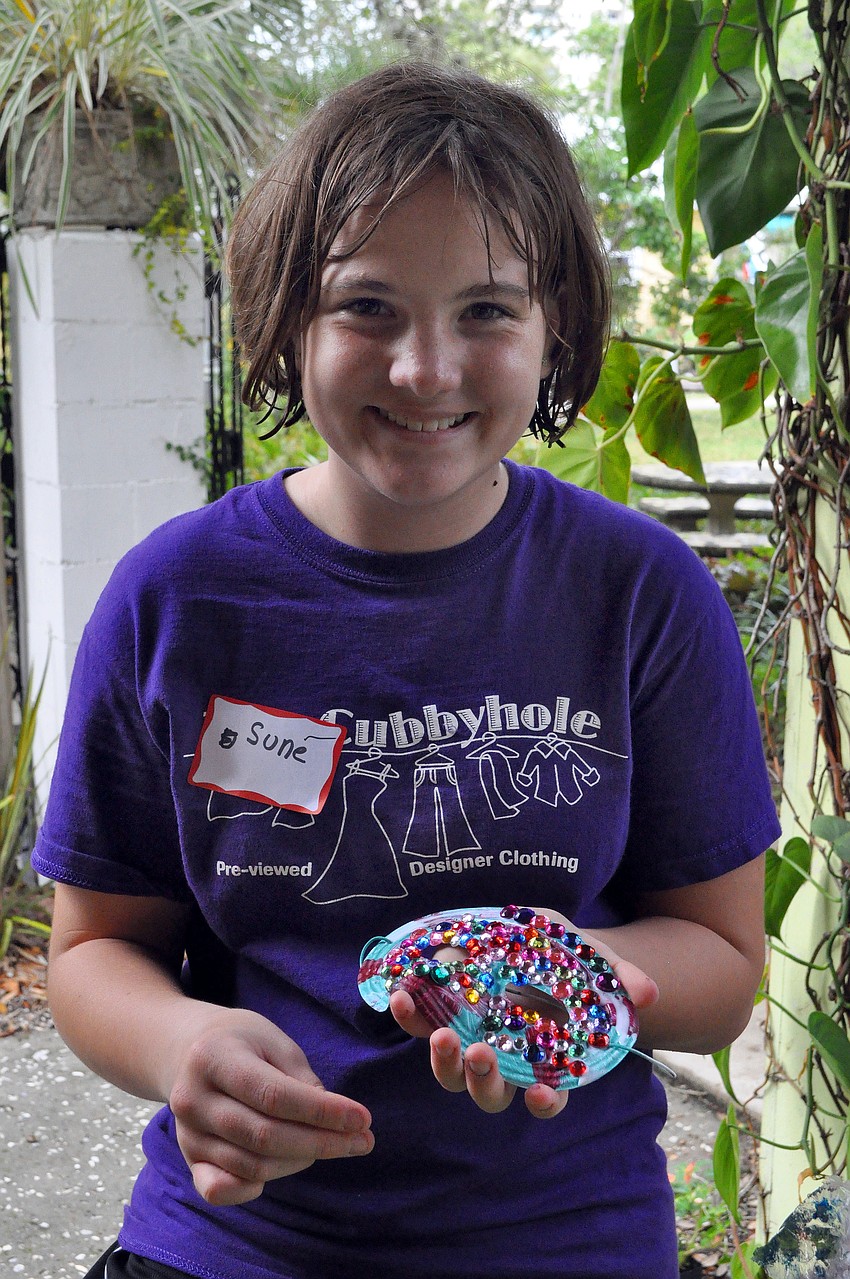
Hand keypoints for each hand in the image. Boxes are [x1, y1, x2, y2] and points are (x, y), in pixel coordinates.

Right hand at [167, 1007, 373, 1205]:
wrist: (186, 1050)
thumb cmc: (240, 1041)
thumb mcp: (272, 1040)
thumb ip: (299, 1078)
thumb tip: (333, 1120)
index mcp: (214, 1057)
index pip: (274, 1095)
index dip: (322, 1112)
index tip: (362, 1119)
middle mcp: (193, 1099)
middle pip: (264, 1135)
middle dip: (321, 1142)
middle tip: (362, 1141)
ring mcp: (187, 1134)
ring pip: (252, 1165)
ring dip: (301, 1161)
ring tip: (334, 1146)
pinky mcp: (189, 1159)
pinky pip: (220, 1190)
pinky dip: (254, 1188)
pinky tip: (287, 1167)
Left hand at [390, 910, 658, 1117]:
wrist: (524, 932)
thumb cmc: (562, 956)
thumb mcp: (589, 957)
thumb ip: (617, 976)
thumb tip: (650, 993)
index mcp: (543, 1058)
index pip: (547, 1096)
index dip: (544, 1102)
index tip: (540, 1092)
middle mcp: (503, 1060)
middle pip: (491, 1094)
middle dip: (483, 1082)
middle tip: (479, 1055)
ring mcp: (467, 1040)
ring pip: (451, 1075)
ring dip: (443, 1063)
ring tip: (443, 1035)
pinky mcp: (437, 1015)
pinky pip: (419, 1027)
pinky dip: (409, 1017)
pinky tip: (402, 997)